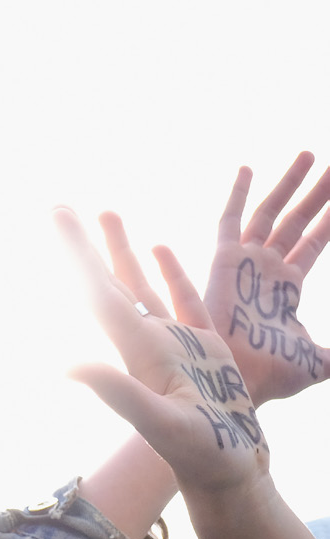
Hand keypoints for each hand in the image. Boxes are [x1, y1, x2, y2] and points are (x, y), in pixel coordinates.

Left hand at [55, 208, 267, 496]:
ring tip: (106, 212)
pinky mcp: (205, 348)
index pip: (99, 292)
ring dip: (121, 251)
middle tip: (60, 207)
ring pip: (142, 285)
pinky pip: (184, 299)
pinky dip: (171, 272)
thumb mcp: (158, 422)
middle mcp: (148, 342)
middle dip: (87, 245)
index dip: (77, 254)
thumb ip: (116, 391)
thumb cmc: (199, 454)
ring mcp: (175, 344)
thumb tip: (65, 363)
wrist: (227, 474)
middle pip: (110, 282)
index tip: (56, 217)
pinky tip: (159, 248)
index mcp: (137, 350)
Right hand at [202, 153, 329, 403]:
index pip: (314, 242)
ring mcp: (245, 264)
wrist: (237, 379)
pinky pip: (230, 221)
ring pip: (272, 213)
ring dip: (290, 184)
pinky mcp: (224, 263)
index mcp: (287, 288)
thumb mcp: (319, 361)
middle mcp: (266, 270)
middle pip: (297, 221)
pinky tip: (248, 168)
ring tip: (311, 154)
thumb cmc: (271, 376)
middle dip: (316, 193)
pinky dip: (237, 196)